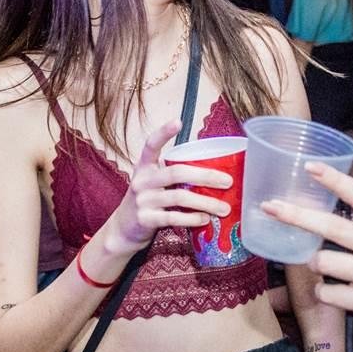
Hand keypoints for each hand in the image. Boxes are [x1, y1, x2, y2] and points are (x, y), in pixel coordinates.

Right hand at [99, 120, 234, 260]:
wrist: (124, 230)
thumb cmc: (148, 201)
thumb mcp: (154, 182)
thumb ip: (174, 174)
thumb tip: (215, 170)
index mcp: (144, 167)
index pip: (151, 145)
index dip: (163, 132)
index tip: (177, 121)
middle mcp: (142, 181)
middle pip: (176, 173)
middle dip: (206, 176)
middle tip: (228, 181)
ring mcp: (142, 200)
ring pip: (179, 197)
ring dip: (205, 202)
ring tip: (224, 208)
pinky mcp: (145, 220)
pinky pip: (173, 217)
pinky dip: (192, 218)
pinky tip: (205, 219)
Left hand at [260, 163, 352, 331]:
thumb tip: (318, 197)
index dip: (335, 180)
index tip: (310, 166)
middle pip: (333, 227)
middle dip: (297, 216)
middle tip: (271, 207)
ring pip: (323, 261)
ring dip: (314, 263)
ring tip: (326, 266)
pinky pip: (326, 292)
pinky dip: (323, 291)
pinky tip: (336, 290)